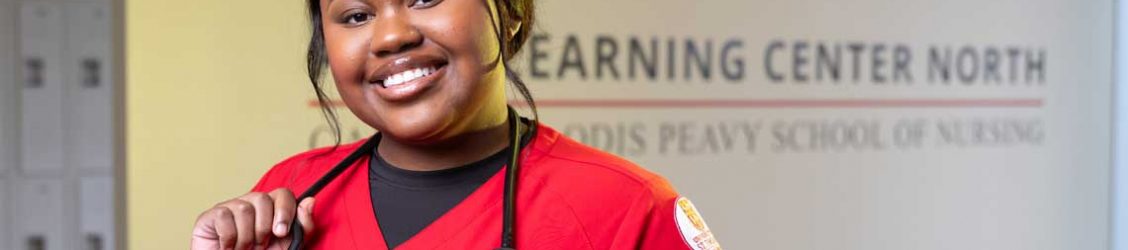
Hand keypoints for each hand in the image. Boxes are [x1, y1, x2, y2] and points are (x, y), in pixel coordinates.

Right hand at [191, 188, 314, 249]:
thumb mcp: (287, 246)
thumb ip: (302, 227)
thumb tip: (310, 201)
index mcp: (270, 209)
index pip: (283, 194)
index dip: (284, 210)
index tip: (281, 232)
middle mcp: (249, 203)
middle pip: (263, 198)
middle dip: (263, 228)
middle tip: (259, 245)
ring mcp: (229, 208)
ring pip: (244, 209)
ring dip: (247, 237)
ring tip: (244, 248)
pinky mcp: (210, 216)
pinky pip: (224, 217)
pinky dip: (229, 238)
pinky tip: (228, 247)